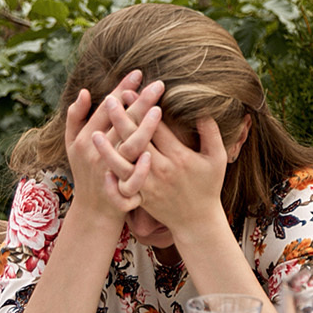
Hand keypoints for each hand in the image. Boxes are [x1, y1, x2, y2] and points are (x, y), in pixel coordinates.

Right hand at [63, 73, 162, 226]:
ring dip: (143, 129)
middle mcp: (98, 153)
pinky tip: (151, 154)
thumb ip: (76, 117)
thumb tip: (84, 91)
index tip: (139, 73)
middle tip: (159, 84)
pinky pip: (131, 180)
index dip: (122, 90)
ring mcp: (109, 172)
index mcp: (87, 138)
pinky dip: (139, 168)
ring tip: (159, 111)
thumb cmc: (86, 172)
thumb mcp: (72, 145)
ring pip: (128, 148)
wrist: (93, 211)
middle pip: (121, 123)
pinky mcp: (119, 191)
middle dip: (139, 102)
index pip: (107, 108)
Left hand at [98, 109, 231, 241]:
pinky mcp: (140, 197)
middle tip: (111, 99)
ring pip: (123, 164)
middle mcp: (160, 170)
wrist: (197, 221)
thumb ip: (211, 133)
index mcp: (179, 157)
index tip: (132, 91)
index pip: (157, 128)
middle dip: (122, 119)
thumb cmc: (208, 186)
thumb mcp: (218, 159)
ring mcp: (148, 185)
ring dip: (108, 148)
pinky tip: (99, 164)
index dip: (144, 108)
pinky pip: (121, 187)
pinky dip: (110, 176)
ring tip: (94, 132)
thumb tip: (203, 109)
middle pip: (136, 141)